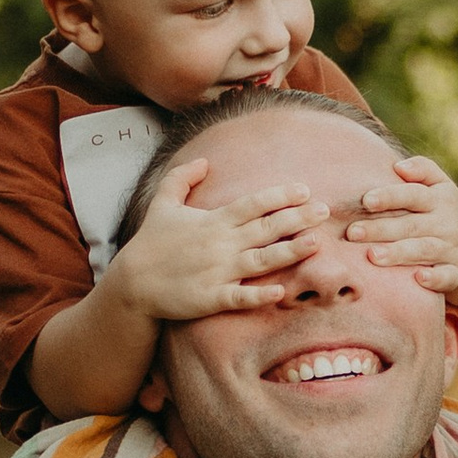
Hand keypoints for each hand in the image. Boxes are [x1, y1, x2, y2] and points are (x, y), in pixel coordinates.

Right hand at [113, 161, 318, 320]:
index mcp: (213, 220)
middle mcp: (220, 244)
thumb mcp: (162, 203)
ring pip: (261, 259)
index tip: (305, 189)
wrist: (131, 283)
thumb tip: (205, 160)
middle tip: (326, 210)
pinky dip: (260, 294)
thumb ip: (182, 178)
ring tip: (316, 243)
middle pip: (266, 227)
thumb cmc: (149, 243)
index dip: (280, 195)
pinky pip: (240, 296)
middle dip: (297, 217)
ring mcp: (217, 271)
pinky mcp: (211, 297)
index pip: (253, 203)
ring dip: (290, 251)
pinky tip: (281, 291)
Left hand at [345, 156, 457, 296]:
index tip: (367, 200)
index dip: (391, 197)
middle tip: (352, 233)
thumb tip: (399, 166)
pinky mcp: (456, 272)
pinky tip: (418, 279)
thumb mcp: (441, 185)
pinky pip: (446, 277)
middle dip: (381, 229)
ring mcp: (451, 249)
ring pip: (424, 250)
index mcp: (438, 200)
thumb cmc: (444, 209)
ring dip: (399, 253)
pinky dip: (435, 279)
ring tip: (372, 256)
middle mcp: (445, 224)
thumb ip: (423, 169)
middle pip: (411, 225)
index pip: (413, 195)